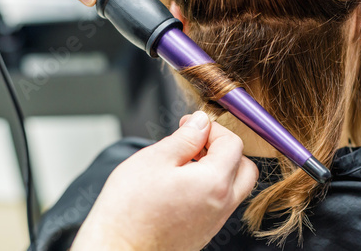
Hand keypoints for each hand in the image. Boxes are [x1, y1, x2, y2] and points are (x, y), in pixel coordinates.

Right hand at [71, 111, 258, 250]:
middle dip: (224, 148)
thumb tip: (201, 123)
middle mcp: (222, 205)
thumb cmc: (129, 210)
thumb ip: (185, 138)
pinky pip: (220, 204)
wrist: (116, 249)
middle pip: (243, 167)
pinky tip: (182, 183)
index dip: (212, 128)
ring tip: (186, 162)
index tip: (191, 126)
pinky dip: (211, 187)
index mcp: (214, 182)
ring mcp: (215, 222)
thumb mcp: (155, 159)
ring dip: (219, 168)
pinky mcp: (204, 232)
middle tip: (198, 142)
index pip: (233, 144)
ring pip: (234, 187)